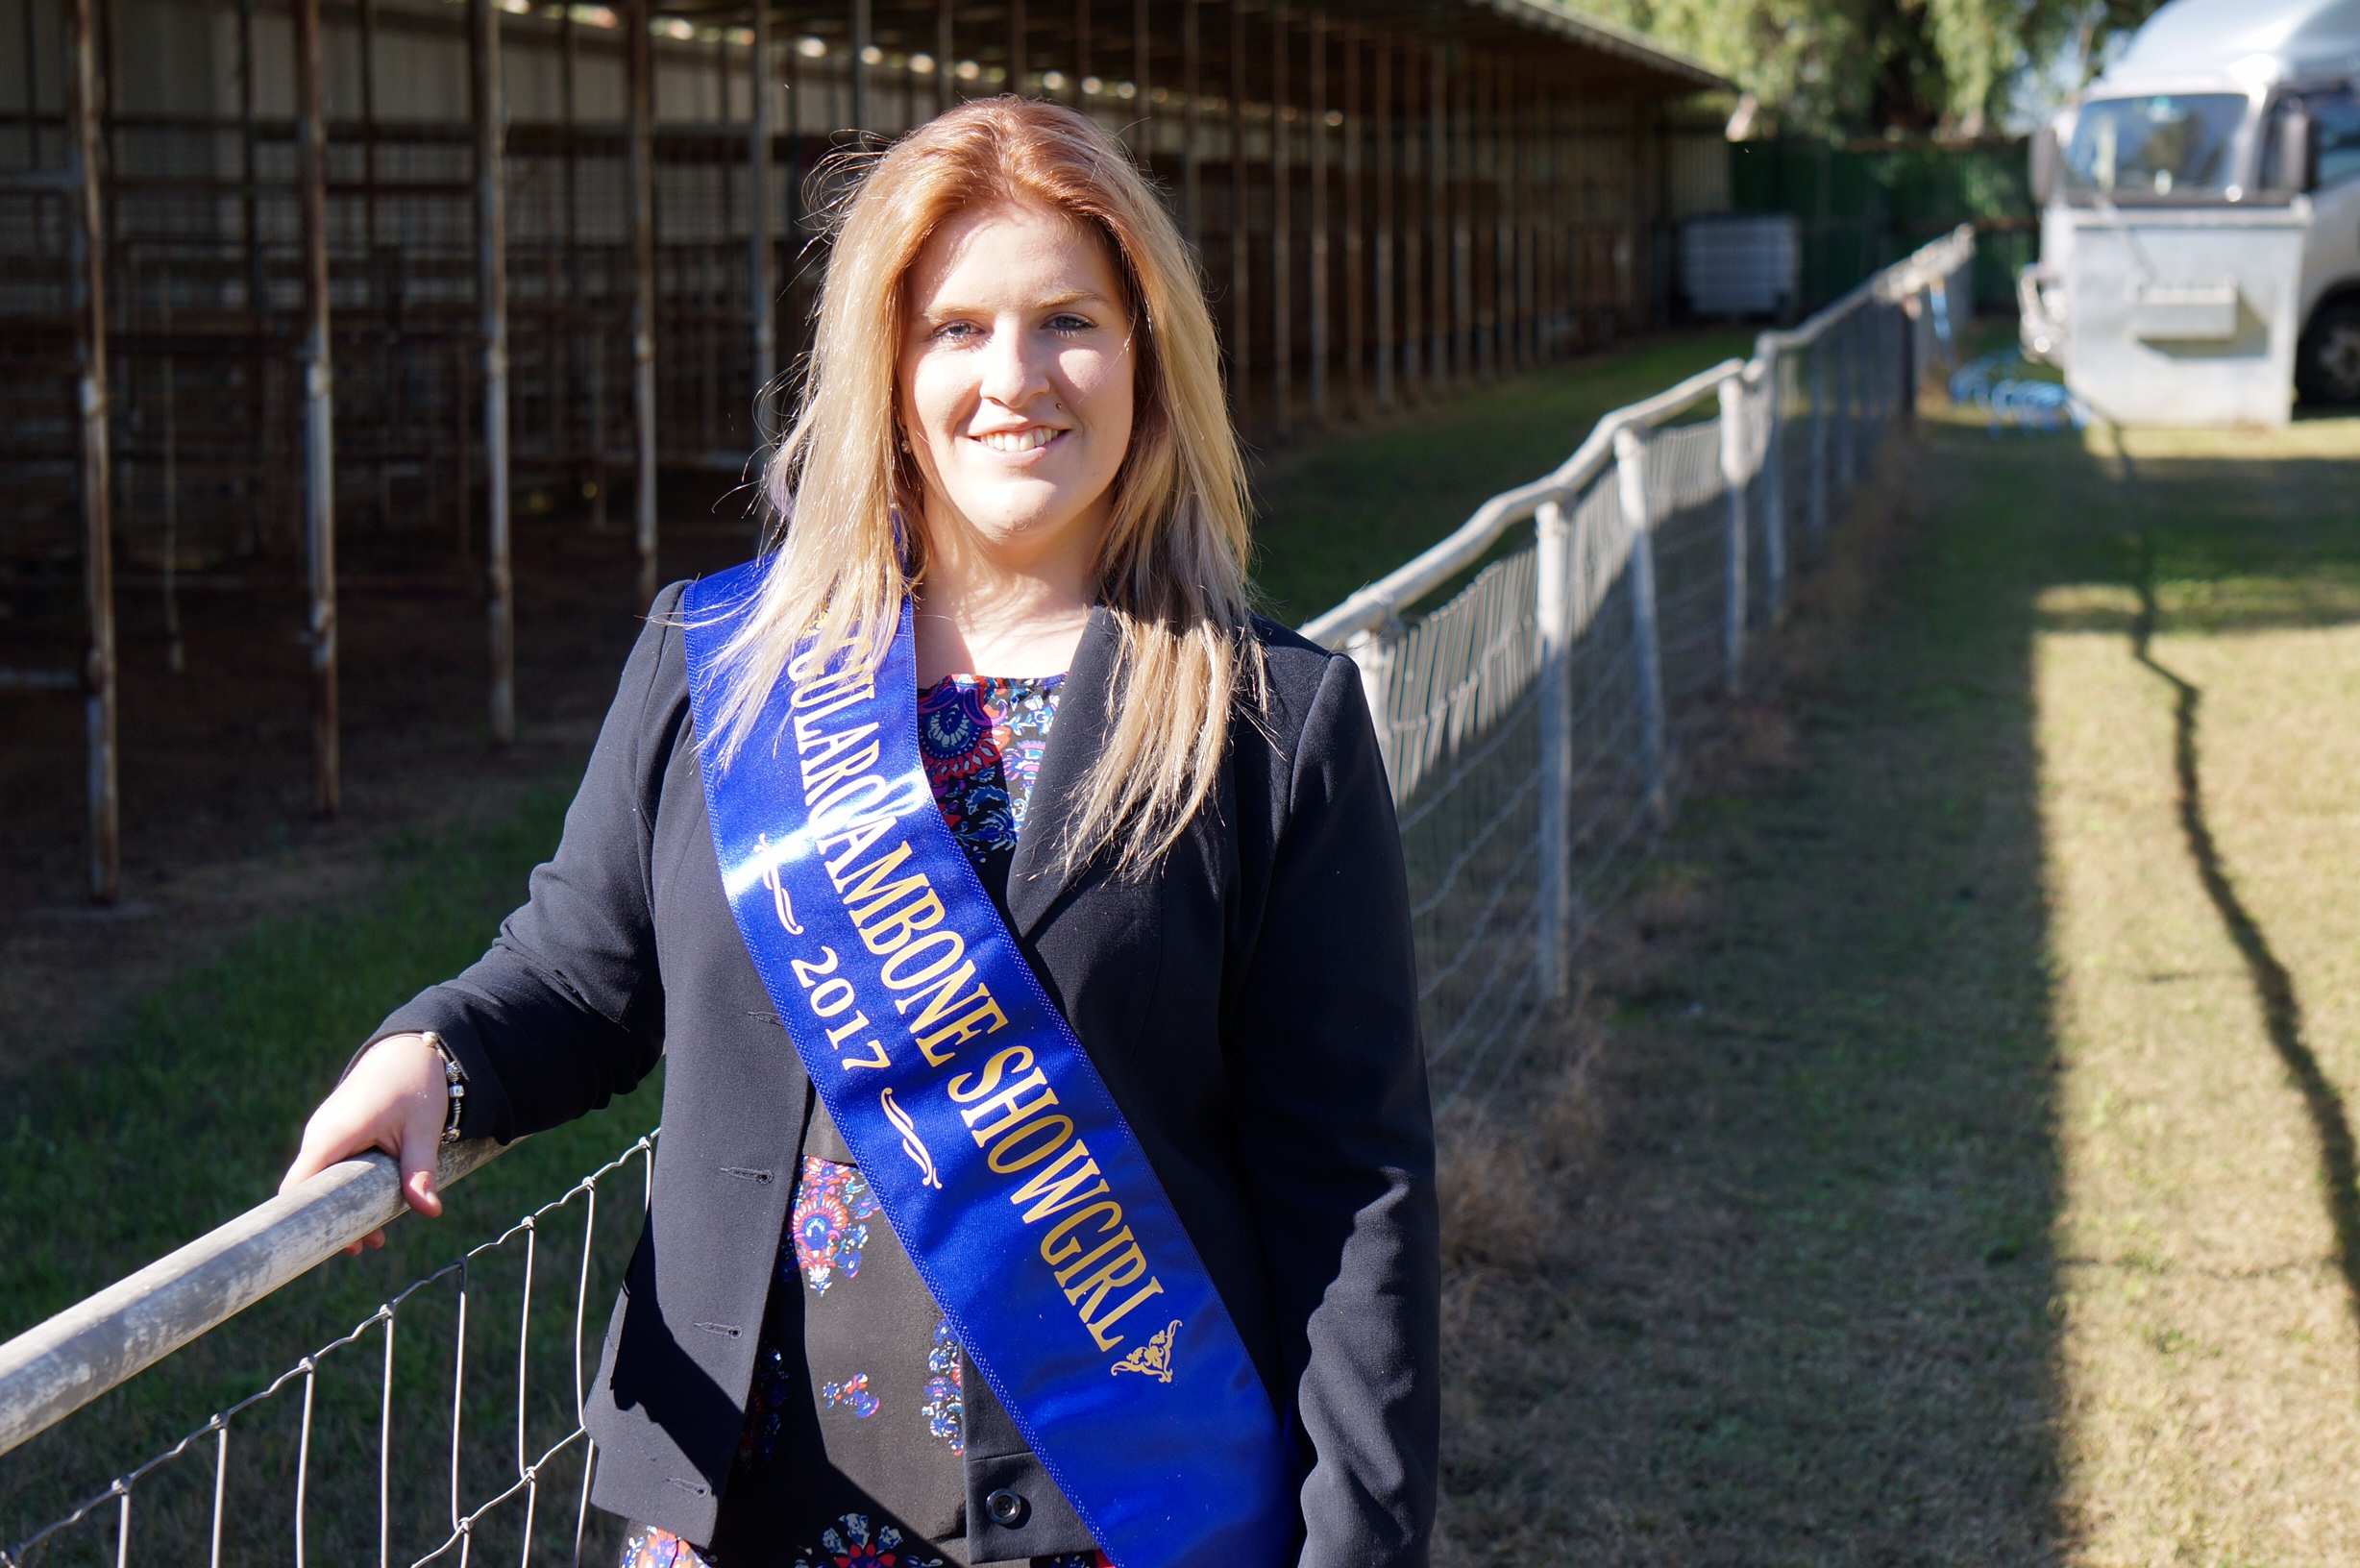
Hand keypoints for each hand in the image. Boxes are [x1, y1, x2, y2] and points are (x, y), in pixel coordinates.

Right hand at [281, 1033, 449, 1255]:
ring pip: (323, 1181)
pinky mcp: (337, 1133)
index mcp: (333, 1134)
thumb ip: (420, 1172)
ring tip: (376, 1239)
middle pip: (310, 1190)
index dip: (304, 1218)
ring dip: (345, 1209)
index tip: (323, 1246)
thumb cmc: (415, 1084)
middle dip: (333, 1222)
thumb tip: (430, 1211)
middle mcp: (320, 1134)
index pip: (299, 1185)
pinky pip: (333, 1168)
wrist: (413, 1048)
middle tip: (366, 1248)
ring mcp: (326, 1133)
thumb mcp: (421, 1130)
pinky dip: (349, 1190)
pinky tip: (374, 1210)